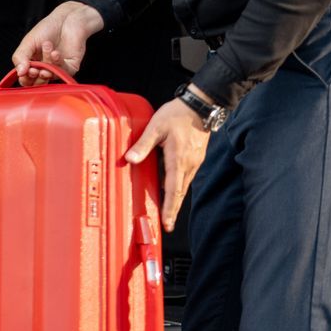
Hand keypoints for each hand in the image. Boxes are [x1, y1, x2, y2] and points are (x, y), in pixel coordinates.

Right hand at [11, 0, 106, 84]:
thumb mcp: (28, 42)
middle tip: (34, 68)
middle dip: (35, 76)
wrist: (66, 19)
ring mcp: (58, 69)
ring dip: (47, 63)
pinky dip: (57, 63)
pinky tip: (55, 52)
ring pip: (50, 76)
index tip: (26, 70)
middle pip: (38, 84)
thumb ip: (20, 57)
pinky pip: (63, 72)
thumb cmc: (47, 29)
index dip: (25, 79)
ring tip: (47, 46)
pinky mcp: (70, 67)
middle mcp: (45, 69)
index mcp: (32, 64)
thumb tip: (19, 73)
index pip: (26, 80)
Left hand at [126, 96, 211, 230]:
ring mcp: (194, 162)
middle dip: (173, 209)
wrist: (200, 106)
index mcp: (178, 159)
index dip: (169, 208)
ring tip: (167, 211)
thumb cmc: (177, 114)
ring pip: (183, 185)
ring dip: (175, 198)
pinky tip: (170, 186)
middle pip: (180, 192)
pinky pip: (185, 176)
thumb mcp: (156, 127)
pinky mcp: (196, 157)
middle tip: (166, 224)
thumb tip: (130, 160)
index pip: (173, 190)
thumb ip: (143, 144)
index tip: (167, 223)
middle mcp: (189, 164)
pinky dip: (178, 186)